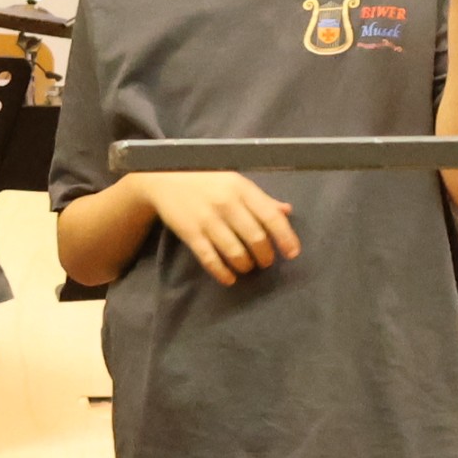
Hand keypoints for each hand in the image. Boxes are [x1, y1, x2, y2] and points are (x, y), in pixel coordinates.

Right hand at [142, 170, 299, 286]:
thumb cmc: (206, 181)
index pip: (271, 217)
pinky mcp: (190, 233)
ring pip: (235, 251)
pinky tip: (229, 278)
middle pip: (255, 238)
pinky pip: (210, 259)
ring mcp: (207, 219)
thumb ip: (261, 199)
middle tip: (265, 262)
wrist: (164, 179)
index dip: (285, 238)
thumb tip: (286, 212)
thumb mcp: (235, 183)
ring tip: (247, 267)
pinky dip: (222, 272)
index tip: (292, 253)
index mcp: (242, 189)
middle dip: (264, 255)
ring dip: (246, 265)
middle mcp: (227, 203)